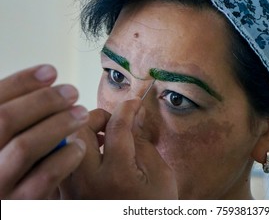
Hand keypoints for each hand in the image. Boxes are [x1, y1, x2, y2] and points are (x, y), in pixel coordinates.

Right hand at [0, 65, 87, 198]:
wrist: (14, 202)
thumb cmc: (14, 167)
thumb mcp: (7, 140)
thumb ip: (18, 117)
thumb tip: (46, 79)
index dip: (21, 82)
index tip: (50, 71)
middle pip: (5, 119)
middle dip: (43, 100)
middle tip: (72, 92)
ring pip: (25, 146)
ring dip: (58, 123)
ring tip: (81, 113)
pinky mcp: (20, 205)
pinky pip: (45, 176)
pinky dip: (66, 156)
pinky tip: (80, 146)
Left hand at [61, 99, 177, 198]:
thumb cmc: (153, 209)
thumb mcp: (160, 175)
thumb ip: (143, 144)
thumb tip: (132, 118)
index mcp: (117, 175)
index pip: (117, 127)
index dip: (127, 108)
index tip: (134, 103)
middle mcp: (88, 182)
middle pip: (80, 132)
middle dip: (96, 117)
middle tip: (112, 120)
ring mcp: (73, 191)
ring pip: (66, 145)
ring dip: (83, 132)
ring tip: (102, 136)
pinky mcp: (67, 196)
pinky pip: (63, 162)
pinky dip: (76, 149)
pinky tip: (94, 153)